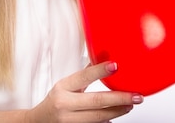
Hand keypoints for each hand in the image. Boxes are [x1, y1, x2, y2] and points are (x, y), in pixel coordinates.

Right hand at [27, 61, 142, 122]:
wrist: (38, 122)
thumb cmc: (55, 101)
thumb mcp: (65, 85)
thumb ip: (82, 76)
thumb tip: (102, 58)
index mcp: (63, 88)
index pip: (83, 77)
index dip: (100, 71)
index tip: (116, 65)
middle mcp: (65, 105)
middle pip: (96, 102)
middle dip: (119, 98)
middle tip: (136, 96)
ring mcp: (69, 121)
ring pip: (99, 117)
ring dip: (118, 111)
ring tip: (130, 104)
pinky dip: (107, 121)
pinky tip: (116, 115)